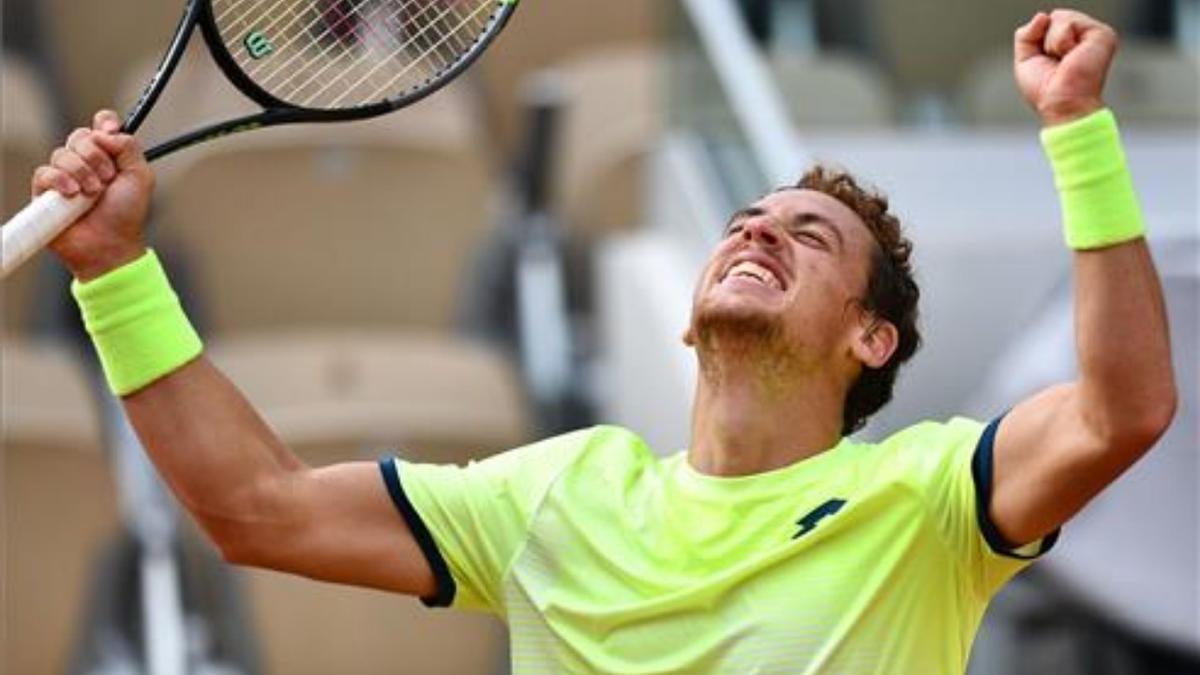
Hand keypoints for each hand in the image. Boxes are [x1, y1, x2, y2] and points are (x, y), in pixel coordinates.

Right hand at [31, 110, 153, 280]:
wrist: (110, 244)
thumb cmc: (126, 215)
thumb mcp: (141, 177)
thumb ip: (129, 147)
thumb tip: (106, 131)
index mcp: (109, 156)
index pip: (101, 125)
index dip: (104, 123)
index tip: (111, 131)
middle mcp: (85, 162)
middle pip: (80, 136)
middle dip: (96, 156)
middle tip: (107, 178)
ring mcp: (64, 175)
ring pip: (63, 153)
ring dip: (82, 172)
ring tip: (93, 194)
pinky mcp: (45, 191)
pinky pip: (45, 172)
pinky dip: (60, 180)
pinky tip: (72, 194)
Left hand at [1014, 10, 1118, 125]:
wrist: (1061, 105)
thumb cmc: (1046, 91)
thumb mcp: (1025, 59)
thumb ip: (1026, 34)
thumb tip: (1042, 16)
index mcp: (1070, 42)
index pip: (1047, 22)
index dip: (1038, 42)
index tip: (1049, 64)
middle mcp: (1084, 36)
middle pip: (1052, 18)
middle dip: (1044, 42)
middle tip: (1057, 64)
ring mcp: (1094, 34)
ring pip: (1059, 17)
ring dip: (1052, 43)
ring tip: (1065, 61)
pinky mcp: (1102, 34)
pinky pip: (1068, 22)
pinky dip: (1061, 42)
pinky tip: (1071, 57)